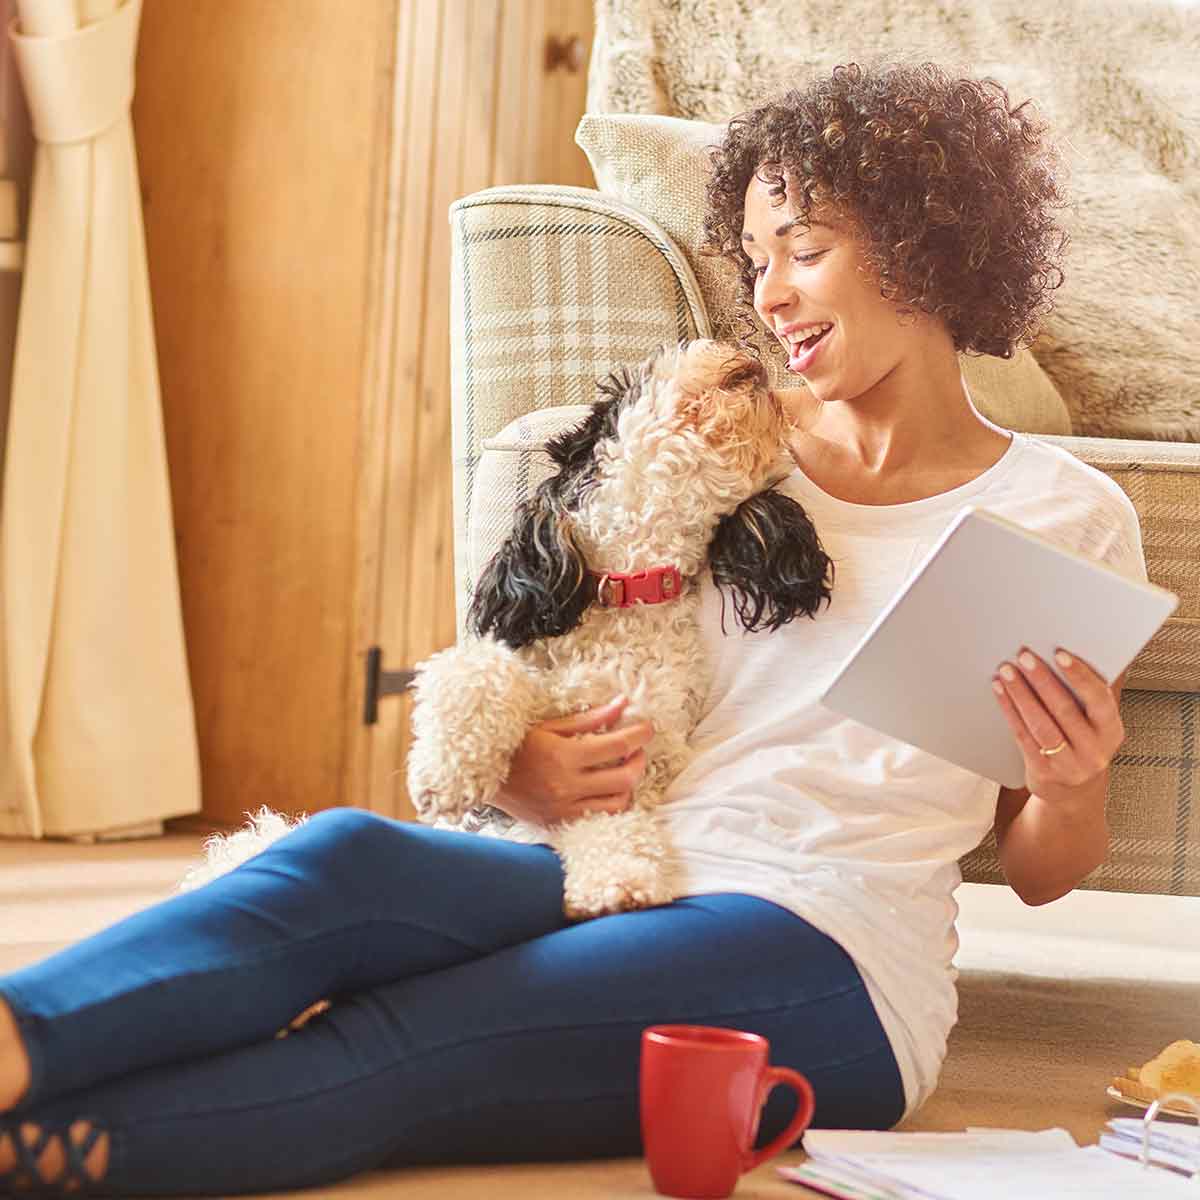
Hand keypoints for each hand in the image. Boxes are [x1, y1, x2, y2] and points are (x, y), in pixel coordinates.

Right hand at [491, 695, 653, 826]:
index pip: (617, 746)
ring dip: (629, 785)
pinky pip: (600, 818)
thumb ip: (590, 719)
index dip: (639, 735)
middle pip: (624, 777)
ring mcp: (564, 808)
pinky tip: (609, 790)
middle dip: (639, 760)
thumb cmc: (517, 746)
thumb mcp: (550, 726)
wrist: (484, 776)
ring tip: (624, 769)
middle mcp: (566, 785)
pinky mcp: (561, 823)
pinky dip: (612, 804)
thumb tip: (622, 704)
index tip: (647, 727)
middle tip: (638, 749)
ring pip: (618, 803)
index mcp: (563, 755)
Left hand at [992, 646, 1124, 797]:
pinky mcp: (1044, 772)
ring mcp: (1069, 764)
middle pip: (1064, 710)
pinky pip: (1023, 736)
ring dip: (1021, 694)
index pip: (1100, 700)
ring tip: (1007, 672)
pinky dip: (1009, 711)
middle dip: (1041, 680)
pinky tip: (1001, 692)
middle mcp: (1094, 750)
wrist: (1072, 790)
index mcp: (1111, 731)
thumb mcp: (1096, 723)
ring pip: (1040, 724)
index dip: (1081, 676)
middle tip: (1025, 656)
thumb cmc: (1082, 743)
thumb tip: (1075, 653)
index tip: (1060, 654)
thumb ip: (1088, 694)